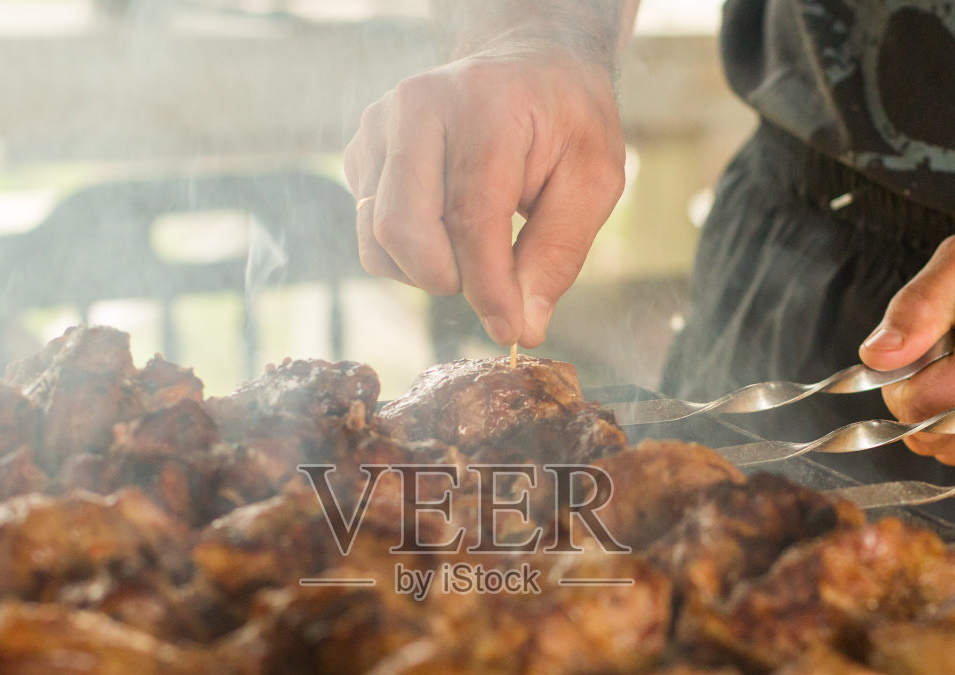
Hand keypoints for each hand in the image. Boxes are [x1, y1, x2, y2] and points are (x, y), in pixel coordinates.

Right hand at [342, 42, 625, 347]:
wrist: (527, 63)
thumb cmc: (565, 121)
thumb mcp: (594, 178)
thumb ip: (559, 251)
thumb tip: (522, 326)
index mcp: (484, 104)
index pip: (470, 217)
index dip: (489, 288)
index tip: (511, 330)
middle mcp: (417, 106)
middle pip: (404, 229)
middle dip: (450, 279)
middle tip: (495, 283)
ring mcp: (378, 126)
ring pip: (379, 239)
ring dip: (427, 272)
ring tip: (473, 253)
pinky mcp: (360, 152)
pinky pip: (370, 234)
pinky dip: (409, 256)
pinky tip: (447, 231)